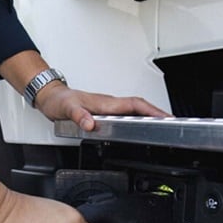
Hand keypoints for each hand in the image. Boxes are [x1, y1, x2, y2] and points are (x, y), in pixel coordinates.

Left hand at [35, 81, 171, 131]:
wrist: (50, 96)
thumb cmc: (59, 101)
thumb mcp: (67, 110)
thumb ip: (79, 116)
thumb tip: (90, 124)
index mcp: (106, 103)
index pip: (135, 104)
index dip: (152, 110)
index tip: (165, 116)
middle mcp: (109, 104)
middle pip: (140, 106)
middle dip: (157, 113)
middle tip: (172, 122)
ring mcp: (107, 107)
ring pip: (134, 110)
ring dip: (149, 115)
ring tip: (162, 124)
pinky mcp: (103, 112)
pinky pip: (125, 114)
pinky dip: (137, 118)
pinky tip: (140, 125)